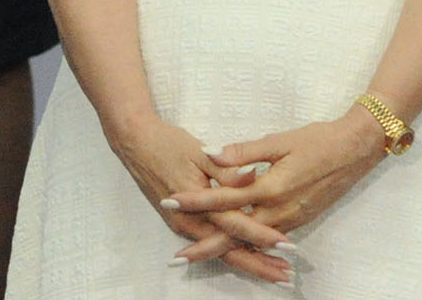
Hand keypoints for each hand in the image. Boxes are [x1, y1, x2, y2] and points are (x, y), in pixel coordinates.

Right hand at [104, 112, 293, 282]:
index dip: (263, 236)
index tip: (287, 246)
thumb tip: (253, 176)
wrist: (134, 143)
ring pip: (221, 251)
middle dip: (260, 266)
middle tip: (287, 277)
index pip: (236, 225)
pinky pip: (211, 243)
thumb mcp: (199, 150)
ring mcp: (184, 226)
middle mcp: (190, 222)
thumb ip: (226, 168)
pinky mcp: (182, 223)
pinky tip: (250, 255)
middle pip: (230, 251)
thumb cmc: (167, 144)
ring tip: (275, 271)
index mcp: (197, 203)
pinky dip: (233, 252)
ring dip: (249, 262)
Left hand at [170, 105, 388, 246]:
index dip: (196, 202)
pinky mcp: (299, 220)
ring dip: (226, 248)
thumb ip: (244, 152)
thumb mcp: (280, 141)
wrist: (356, 152)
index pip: (225, 199)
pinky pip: (268, 237)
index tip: (171, 202)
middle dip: (206, 245)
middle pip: (236, 234)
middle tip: (178, 257)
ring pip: (252, 240)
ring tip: (199, 254)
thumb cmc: (318, 140)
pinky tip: (235, 247)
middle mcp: (280, 211)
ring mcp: (291, 219)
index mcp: (271, 188)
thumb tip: (211, 153)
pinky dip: (249, 245)